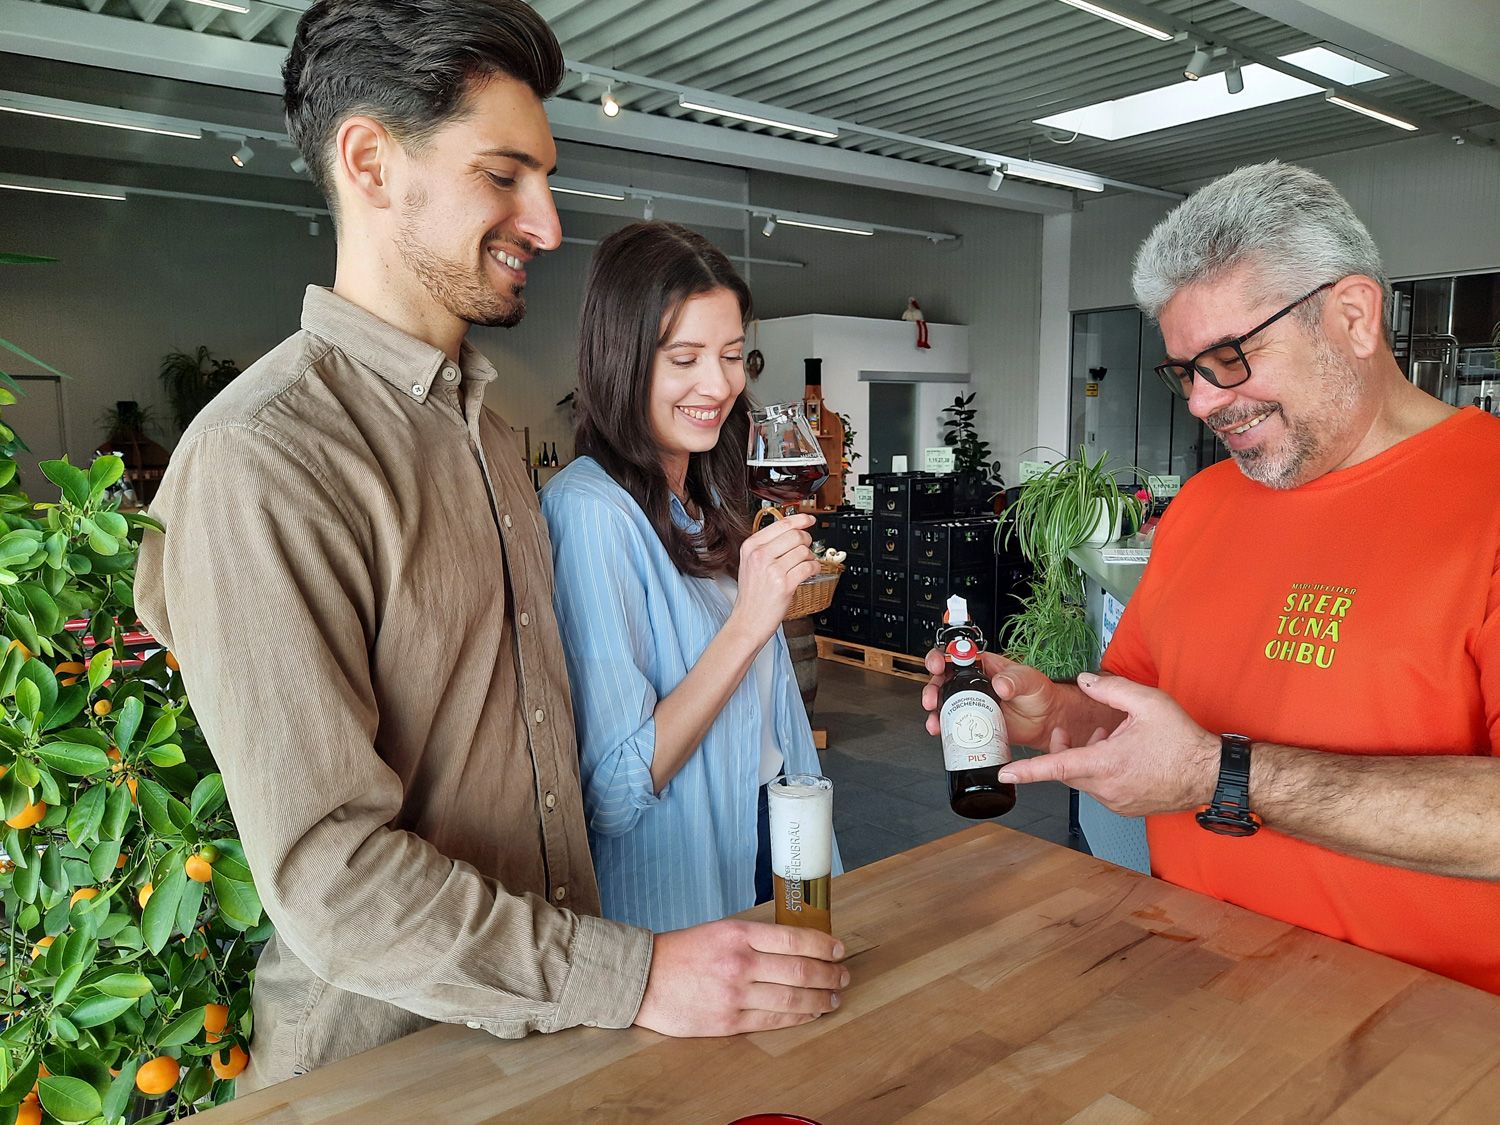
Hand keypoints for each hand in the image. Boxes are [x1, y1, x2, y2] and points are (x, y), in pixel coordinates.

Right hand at [634, 919, 847, 1036]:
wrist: (643, 979)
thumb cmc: (681, 952)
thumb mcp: (719, 931)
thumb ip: (754, 939)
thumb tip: (796, 947)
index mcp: (738, 933)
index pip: (793, 939)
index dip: (823, 946)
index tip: (839, 950)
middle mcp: (740, 962)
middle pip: (799, 970)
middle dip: (828, 975)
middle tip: (843, 977)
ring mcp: (735, 994)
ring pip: (791, 998)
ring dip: (819, 999)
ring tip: (833, 998)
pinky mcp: (728, 1022)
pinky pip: (772, 1021)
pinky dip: (798, 1017)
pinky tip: (810, 1014)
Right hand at [730, 514, 818, 643]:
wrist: (748, 620)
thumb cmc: (751, 594)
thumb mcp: (750, 563)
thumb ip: (767, 546)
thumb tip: (792, 531)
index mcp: (751, 546)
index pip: (781, 524)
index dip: (800, 519)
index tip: (809, 519)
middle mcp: (760, 555)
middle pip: (796, 535)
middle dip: (807, 540)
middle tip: (807, 547)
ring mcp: (772, 570)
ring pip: (804, 551)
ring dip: (810, 557)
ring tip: (804, 564)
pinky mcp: (784, 585)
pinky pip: (808, 567)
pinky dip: (814, 568)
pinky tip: (809, 572)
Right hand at [921, 648, 1067, 749]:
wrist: (1046, 722)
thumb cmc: (1039, 693)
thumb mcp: (1030, 679)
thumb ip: (1015, 679)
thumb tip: (1000, 684)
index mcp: (983, 666)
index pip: (955, 655)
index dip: (941, 657)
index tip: (938, 664)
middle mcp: (973, 683)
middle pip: (942, 680)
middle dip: (932, 687)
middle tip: (932, 697)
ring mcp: (971, 703)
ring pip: (943, 703)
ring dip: (934, 710)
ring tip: (935, 719)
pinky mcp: (973, 722)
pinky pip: (952, 723)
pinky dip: (943, 727)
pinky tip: (941, 730)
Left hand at [996, 672, 1218, 816]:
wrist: (1212, 775)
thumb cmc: (1183, 741)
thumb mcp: (1148, 703)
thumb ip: (1111, 689)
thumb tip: (1083, 680)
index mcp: (1107, 764)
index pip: (1056, 768)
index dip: (1027, 771)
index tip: (1005, 774)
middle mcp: (1108, 789)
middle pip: (1068, 771)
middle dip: (1063, 751)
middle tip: (1069, 731)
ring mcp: (1118, 802)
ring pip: (1085, 781)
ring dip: (1086, 760)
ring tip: (1106, 738)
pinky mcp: (1127, 808)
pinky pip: (1102, 790)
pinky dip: (1101, 772)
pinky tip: (1119, 755)